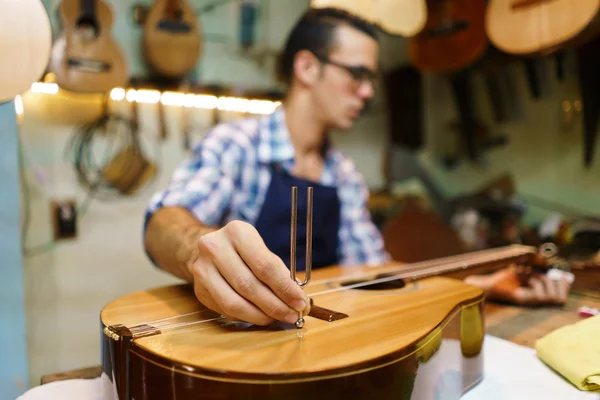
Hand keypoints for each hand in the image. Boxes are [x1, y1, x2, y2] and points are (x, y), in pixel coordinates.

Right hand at [188, 220, 310, 325]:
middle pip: (248, 285)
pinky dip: (246, 317)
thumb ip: (278, 271)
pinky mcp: (198, 289)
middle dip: (275, 305)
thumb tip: (297, 299)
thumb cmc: (243, 250)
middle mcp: (215, 248)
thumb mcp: (260, 249)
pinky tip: (259, 317)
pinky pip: (225, 310)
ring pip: (234, 303)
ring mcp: (202, 269)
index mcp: (237, 232)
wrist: (208, 248)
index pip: (264, 265)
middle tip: (292, 315)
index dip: (284, 287)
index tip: (300, 302)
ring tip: (277, 319)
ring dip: (260, 316)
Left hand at [465, 265, 571, 305]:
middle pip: (559, 299)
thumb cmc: (504, 280)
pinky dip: (535, 282)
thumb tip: (558, 273)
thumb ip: (539, 275)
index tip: (563, 275)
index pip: (561, 298)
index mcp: (537, 297)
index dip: (564, 287)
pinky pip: (538, 295)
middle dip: (555, 283)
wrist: (487, 285)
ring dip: (543, 281)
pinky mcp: (522, 301)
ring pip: (550, 296)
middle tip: (543, 274)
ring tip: (531, 276)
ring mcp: (529, 304)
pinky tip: (526, 278)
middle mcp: (535, 303)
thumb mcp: (524, 274)